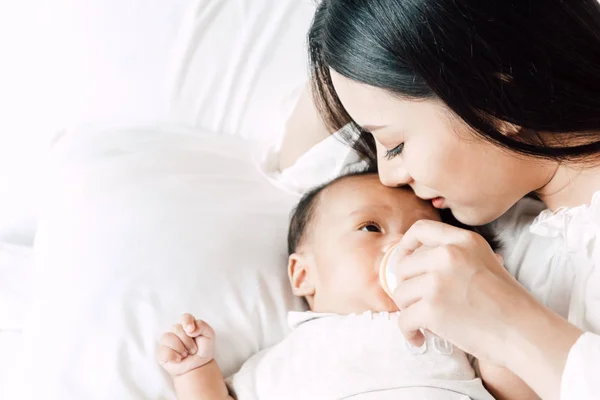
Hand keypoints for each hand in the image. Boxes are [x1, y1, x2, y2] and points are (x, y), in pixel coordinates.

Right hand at [157, 313, 215, 376]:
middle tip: (194, 350)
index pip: (185, 317)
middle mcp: (176, 330)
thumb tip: (190, 329)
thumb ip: (202, 326)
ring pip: (168, 338)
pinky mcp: (162, 352)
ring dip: (180, 348)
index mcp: (188, 324)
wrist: (198, 366)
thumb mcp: (209, 335)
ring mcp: (167, 341)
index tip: (191, 331)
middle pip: (177, 328)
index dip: (187, 322)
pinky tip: (178, 359)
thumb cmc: (203, 349)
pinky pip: (163, 351)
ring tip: (186, 355)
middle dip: (188, 341)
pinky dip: (173, 356)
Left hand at [390, 220, 548, 365]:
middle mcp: (447, 255)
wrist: (525, 333)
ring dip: (410, 311)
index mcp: (462, 241)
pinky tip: (420, 338)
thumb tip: (415, 259)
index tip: (405, 261)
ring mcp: (437, 281)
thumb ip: (453, 255)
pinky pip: (404, 320)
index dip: (406, 245)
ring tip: (427, 322)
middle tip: (421, 304)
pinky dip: (409, 332)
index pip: (420, 229)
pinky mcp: (432, 308)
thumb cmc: (507, 304)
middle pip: (403, 267)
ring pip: (400, 294)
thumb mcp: (484, 261)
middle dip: (408, 288)